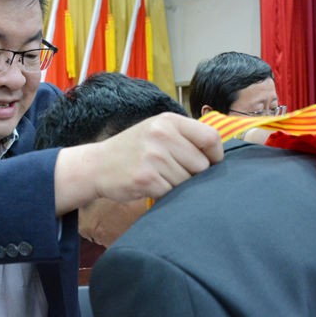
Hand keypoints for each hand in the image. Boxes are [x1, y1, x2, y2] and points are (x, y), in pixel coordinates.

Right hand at [55, 113, 222, 213]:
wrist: (96, 165)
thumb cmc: (133, 150)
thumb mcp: (157, 131)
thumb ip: (185, 137)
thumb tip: (219, 158)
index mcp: (169, 121)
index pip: (211, 137)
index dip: (216, 156)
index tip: (209, 165)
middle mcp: (162, 135)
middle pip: (202, 165)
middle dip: (193, 176)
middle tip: (174, 174)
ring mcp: (153, 157)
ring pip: (188, 182)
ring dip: (178, 187)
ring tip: (160, 179)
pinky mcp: (146, 179)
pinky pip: (172, 194)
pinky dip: (166, 195)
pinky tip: (152, 187)